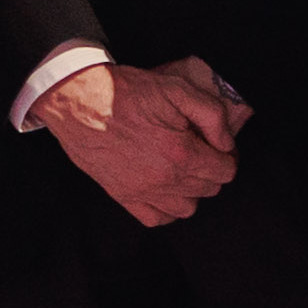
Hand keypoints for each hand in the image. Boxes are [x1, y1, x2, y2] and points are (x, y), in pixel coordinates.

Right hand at [37, 56, 249, 227]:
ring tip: (183, 169)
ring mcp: (143, 191)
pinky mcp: (123, 196)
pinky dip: (166, 208)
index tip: (218, 145)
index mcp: (181, 153)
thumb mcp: (177, 88)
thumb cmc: (126, 93)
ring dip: (191, 190)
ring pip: (186, 208)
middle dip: (211, 170)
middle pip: (209, 189)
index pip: (225, 171)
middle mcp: (164, 179)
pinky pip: (156, 218)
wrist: (81, 102)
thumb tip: (226, 142)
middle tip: (201, 150)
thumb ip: (212, 114)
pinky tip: (165, 188)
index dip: (227, 156)